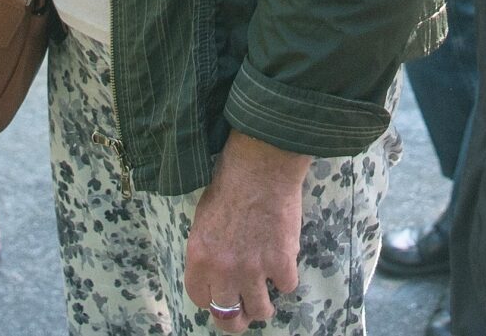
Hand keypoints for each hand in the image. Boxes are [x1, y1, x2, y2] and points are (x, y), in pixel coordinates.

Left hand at [185, 133, 310, 330]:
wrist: (261, 167)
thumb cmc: (230, 184)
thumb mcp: (204, 220)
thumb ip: (209, 251)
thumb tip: (218, 272)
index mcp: (199, 258)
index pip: (201, 299)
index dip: (212, 299)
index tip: (221, 295)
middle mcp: (223, 270)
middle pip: (228, 317)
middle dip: (237, 319)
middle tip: (245, 312)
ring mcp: (253, 269)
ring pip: (260, 310)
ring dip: (264, 305)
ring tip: (267, 296)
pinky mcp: (281, 262)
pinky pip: (286, 286)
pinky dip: (286, 277)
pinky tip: (284, 263)